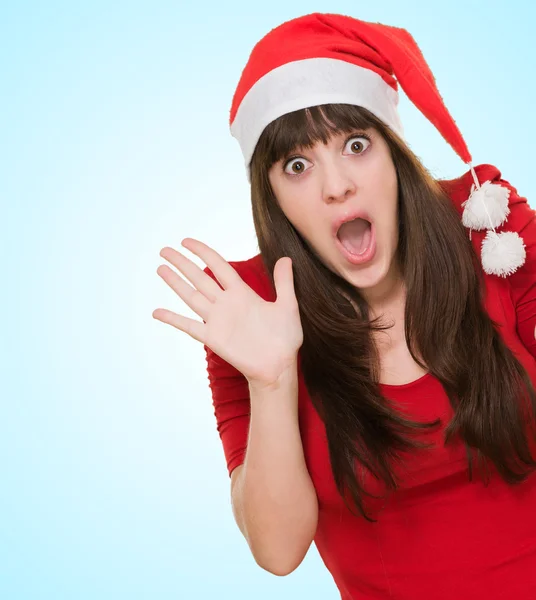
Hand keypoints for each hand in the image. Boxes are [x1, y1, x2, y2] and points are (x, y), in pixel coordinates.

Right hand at [153, 238, 302, 387]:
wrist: (279, 367)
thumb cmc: (285, 339)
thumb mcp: (288, 306)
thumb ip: (284, 282)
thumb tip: (286, 258)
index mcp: (242, 293)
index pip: (218, 266)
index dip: (202, 252)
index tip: (186, 242)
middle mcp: (226, 304)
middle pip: (199, 278)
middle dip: (182, 263)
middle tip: (165, 250)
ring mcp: (218, 320)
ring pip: (191, 296)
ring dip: (175, 283)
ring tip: (160, 268)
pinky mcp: (213, 338)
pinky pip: (189, 326)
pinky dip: (172, 318)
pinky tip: (156, 311)